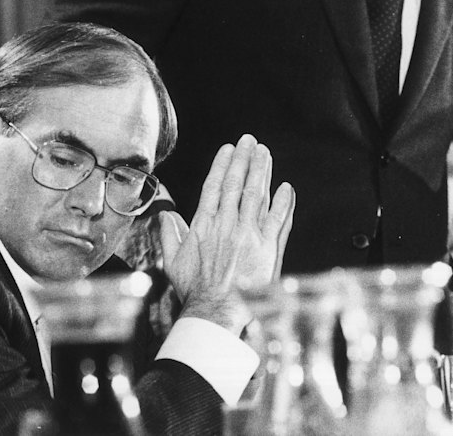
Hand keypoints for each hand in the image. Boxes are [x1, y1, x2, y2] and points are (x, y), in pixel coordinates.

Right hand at [159, 134, 294, 332]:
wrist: (215, 312)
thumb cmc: (193, 291)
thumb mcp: (173, 262)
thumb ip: (169, 235)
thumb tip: (165, 215)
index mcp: (204, 224)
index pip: (214, 186)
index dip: (222, 164)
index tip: (228, 148)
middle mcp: (227, 224)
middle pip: (237, 183)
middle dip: (244, 159)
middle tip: (250, 140)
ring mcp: (248, 235)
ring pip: (257, 194)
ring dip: (262, 171)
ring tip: (265, 153)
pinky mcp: (267, 249)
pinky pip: (278, 219)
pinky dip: (283, 202)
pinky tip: (287, 187)